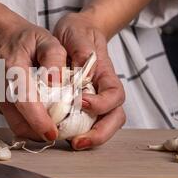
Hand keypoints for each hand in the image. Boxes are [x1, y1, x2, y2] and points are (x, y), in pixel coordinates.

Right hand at [0, 18, 66, 140]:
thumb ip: (55, 59)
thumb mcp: (45, 38)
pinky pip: (13, 120)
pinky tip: (40, 113)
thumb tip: (58, 84)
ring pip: (16, 125)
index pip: (25, 100)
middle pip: (19, 122)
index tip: (53, 132)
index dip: (39, 121)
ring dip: (35, 130)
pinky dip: (28, 123)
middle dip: (40, 132)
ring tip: (53, 121)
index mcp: (13, 69)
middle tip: (61, 129)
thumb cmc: (23, 39)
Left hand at [54, 12, 125, 149]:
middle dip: (99, 133)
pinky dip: (79, 132)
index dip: (102, 104)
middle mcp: (104, 90)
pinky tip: (63, 135)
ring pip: (103, 124)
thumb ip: (82, 49)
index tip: (82, 102)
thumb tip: (86, 71)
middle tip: (78, 142)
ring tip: (71, 144)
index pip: (114, 95)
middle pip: (114, 118)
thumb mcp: (76, 34)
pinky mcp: (83, 105)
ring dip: (90, 138)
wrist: (75, 33)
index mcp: (106, 74)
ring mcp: (96, 99)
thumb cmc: (77, 33)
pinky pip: (87, 123)